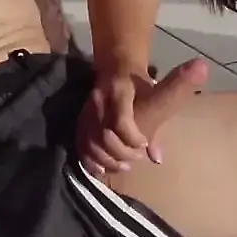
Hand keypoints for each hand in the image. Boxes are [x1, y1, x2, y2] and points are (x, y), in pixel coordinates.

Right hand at [78, 58, 209, 174]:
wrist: (115, 66)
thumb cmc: (138, 83)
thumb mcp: (151, 97)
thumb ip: (155, 127)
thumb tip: (157, 158)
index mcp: (119, 91)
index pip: (121, 121)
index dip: (132, 138)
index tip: (143, 146)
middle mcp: (99, 101)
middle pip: (105, 135)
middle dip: (121, 153)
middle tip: (135, 159)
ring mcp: (86, 111)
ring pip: (91, 142)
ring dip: (106, 160)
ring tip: (122, 166)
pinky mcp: (79, 119)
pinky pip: (80, 143)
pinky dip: (89, 160)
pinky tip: (100, 170)